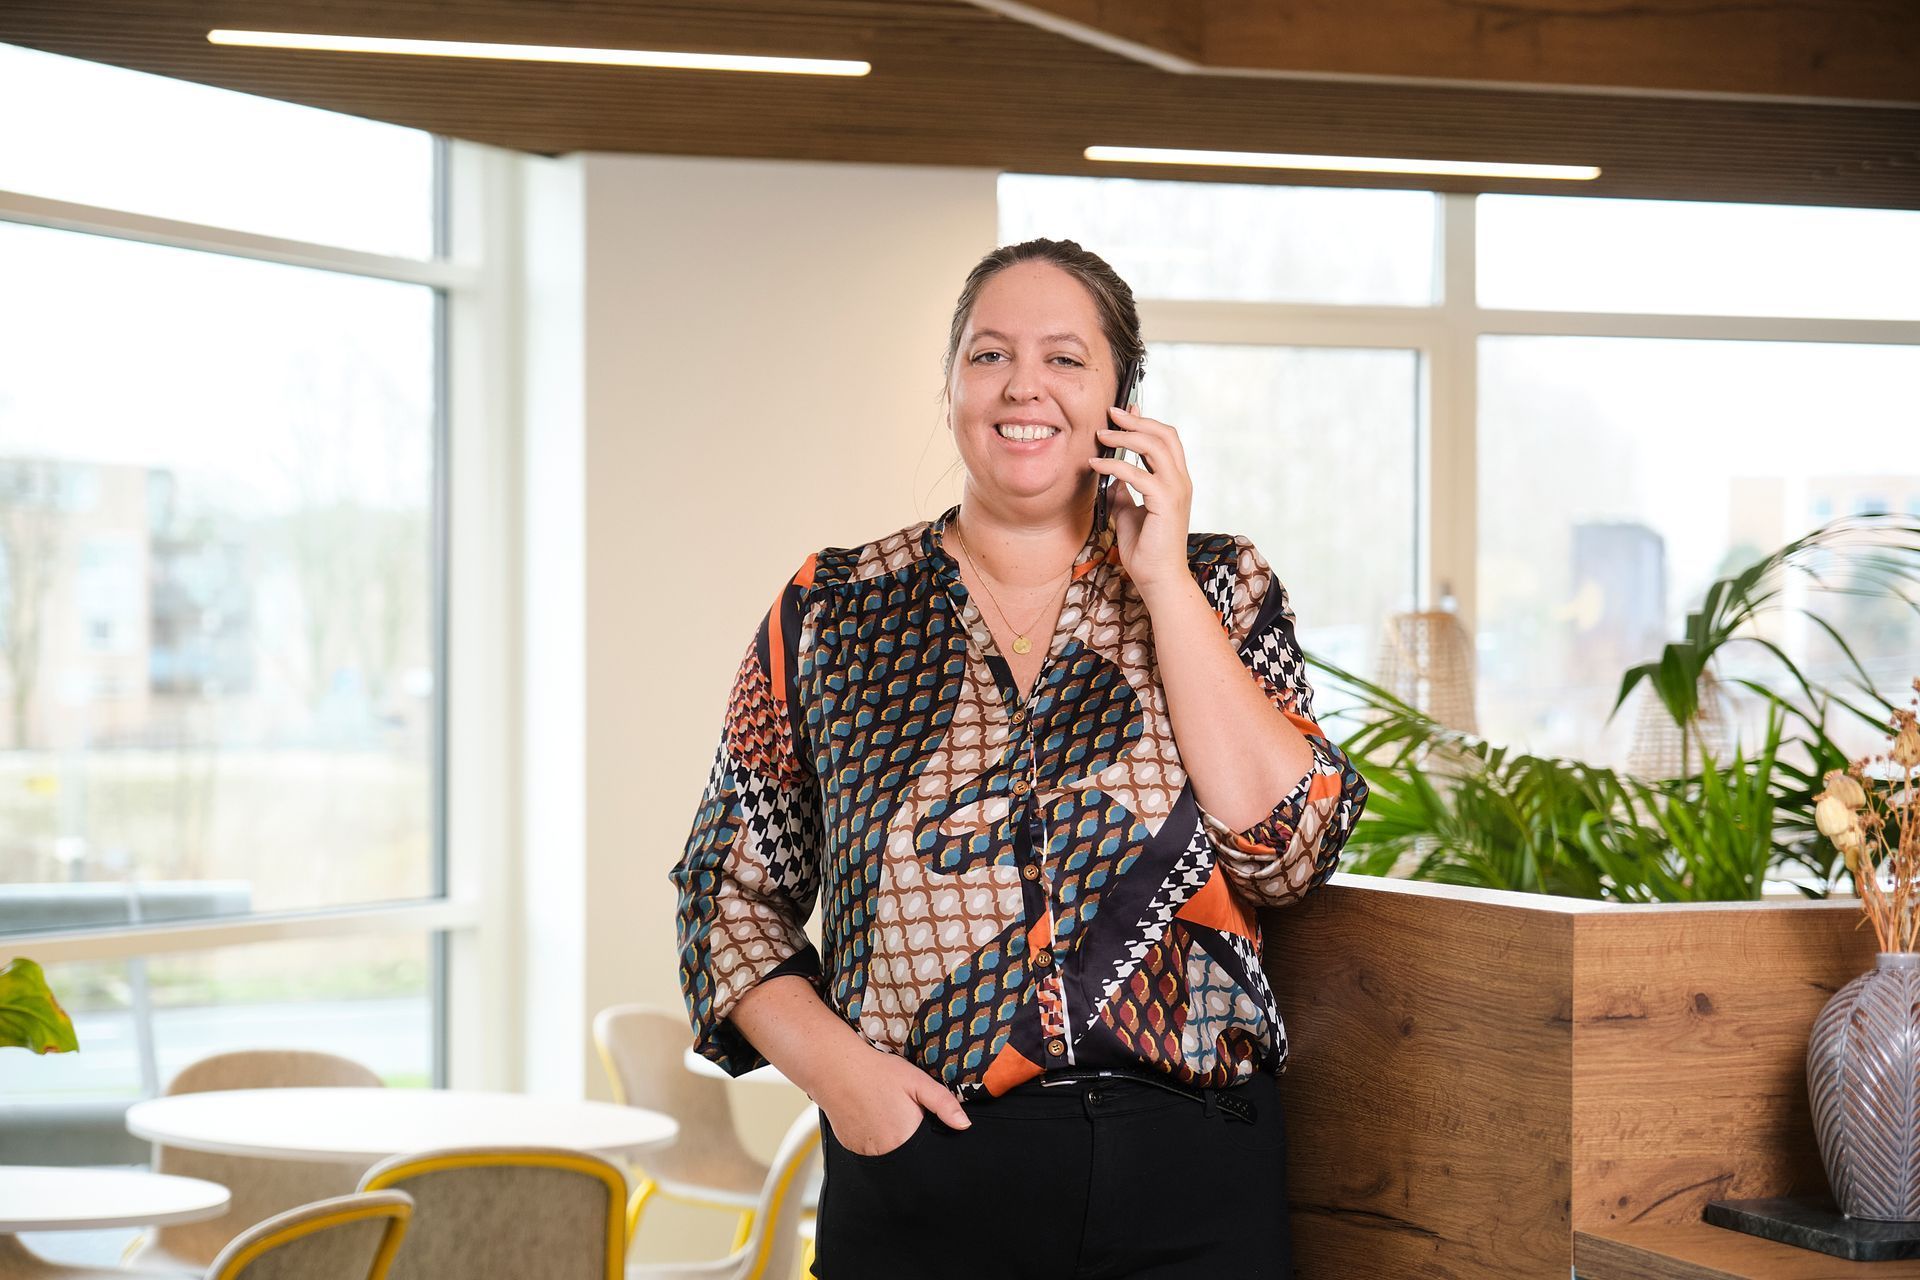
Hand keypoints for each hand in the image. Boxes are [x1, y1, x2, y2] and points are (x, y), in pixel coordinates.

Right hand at [815, 1047, 970, 1155]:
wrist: (836, 1068)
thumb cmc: (878, 1072)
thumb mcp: (917, 1081)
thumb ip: (944, 1104)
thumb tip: (965, 1125)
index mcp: (905, 1138)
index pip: (926, 1152)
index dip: (926, 1136)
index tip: (920, 1120)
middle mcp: (885, 1152)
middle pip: (907, 1152)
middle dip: (909, 1136)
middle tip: (899, 1110)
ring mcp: (865, 1152)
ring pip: (887, 1152)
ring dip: (890, 1138)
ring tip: (884, 1111)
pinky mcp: (850, 1147)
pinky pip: (868, 1148)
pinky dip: (872, 1137)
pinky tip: (869, 1115)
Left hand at [1090, 405, 1193, 593]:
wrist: (1157, 579)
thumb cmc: (1146, 549)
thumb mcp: (1130, 512)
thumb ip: (1124, 490)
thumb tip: (1111, 474)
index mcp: (1175, 481)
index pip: (1166, 439)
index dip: (1145, 421)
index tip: (1124, 410)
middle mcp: (1180, 481)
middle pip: (1164, 435)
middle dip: (1136, 420)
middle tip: (1110, 412)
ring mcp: (1175, 491)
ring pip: (1154, 447)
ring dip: (1125, 437)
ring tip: (1101, 435)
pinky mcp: (1165, 503)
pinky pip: (1137, 474)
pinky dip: (1114, 465)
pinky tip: (1096, 465)